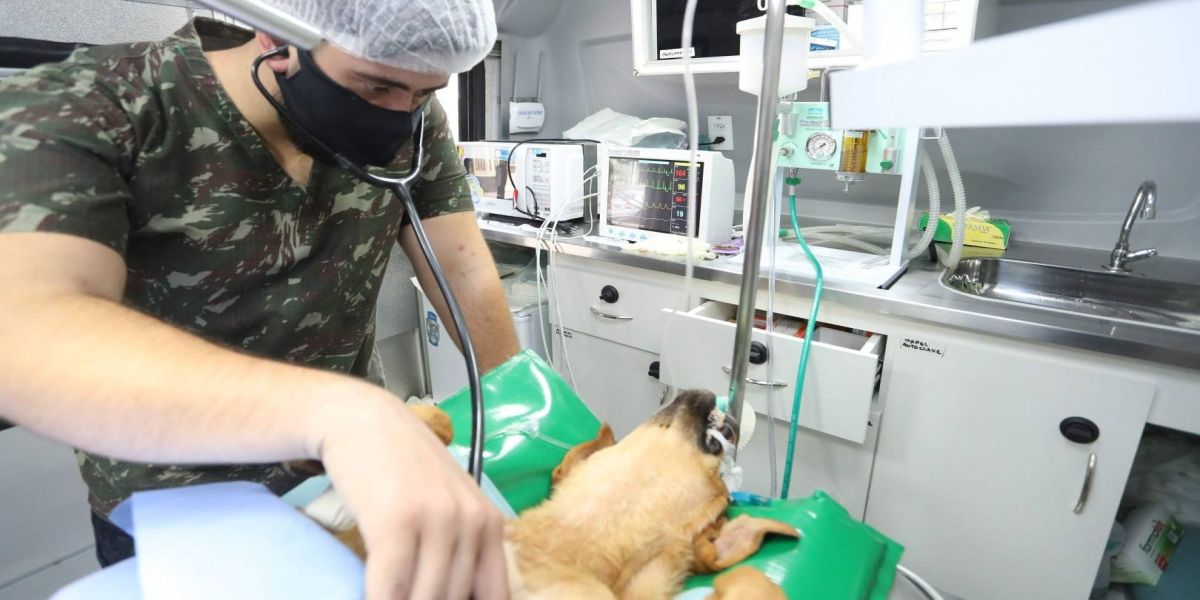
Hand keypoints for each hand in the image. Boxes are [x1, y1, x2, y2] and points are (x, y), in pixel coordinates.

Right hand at [311, 389, 507, 599]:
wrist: (364, 421)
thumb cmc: (402, 467)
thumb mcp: (448, 503)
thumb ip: (464, 547)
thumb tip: (461, 595)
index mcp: (489, 523)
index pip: (494, 594)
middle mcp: (470, 521)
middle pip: (453, 599)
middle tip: (405, 594)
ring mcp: (435, 520)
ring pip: (423, 598)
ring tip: (388, 595)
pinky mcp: (396, 521)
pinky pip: (390, 588)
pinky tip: (370, 599)